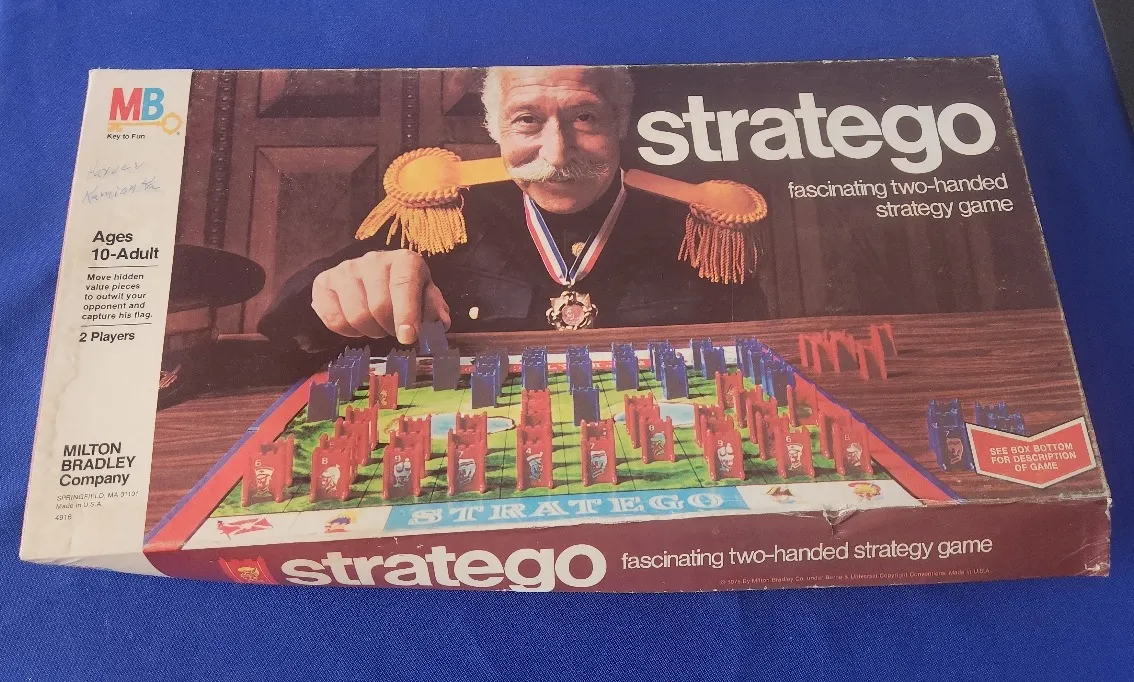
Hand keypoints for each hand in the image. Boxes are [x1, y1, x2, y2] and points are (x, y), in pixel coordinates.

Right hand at [310, 249, 450, 343]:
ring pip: (355, 316)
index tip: (408, 337)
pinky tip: (357, 324)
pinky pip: (333, 319)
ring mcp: (345, 269)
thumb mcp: (426, 296)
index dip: (406, 315)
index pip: (403, 286)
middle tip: (393, 330)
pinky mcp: (323, 282)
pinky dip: (347, 331)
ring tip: (377, 325)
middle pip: (378, 307)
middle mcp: (373, 260)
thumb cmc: (406, 289)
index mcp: (404, 260)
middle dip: (389, 328)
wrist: (374, 276)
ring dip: (370, 331)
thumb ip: (434, 309)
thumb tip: (438, 323)